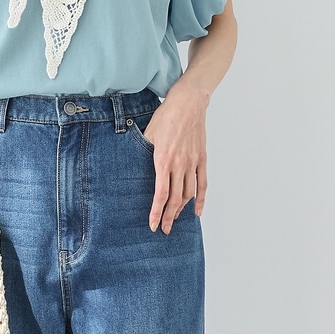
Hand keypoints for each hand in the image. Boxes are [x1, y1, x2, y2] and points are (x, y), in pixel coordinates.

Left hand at [144, 78, 208, 234]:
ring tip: (175, 220)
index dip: (156, 212)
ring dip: (181, 210)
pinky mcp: (202, 159)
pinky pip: (202, 184)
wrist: (188, 103)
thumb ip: (141, 152)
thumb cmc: (166, 116)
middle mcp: (179, 165)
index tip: (153, 225)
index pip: (160, 194)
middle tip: (165, 230)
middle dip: (169, 217)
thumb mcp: (147, 133)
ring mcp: (192, 163)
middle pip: (174, 199)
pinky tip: (197, 211)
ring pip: (188, 194)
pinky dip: (200, 199)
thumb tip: (132, 165)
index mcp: (163, 160)